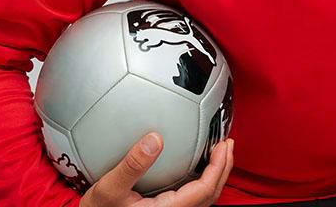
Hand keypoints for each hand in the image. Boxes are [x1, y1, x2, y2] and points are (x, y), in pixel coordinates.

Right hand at [79, 133, 233, 206]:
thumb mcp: (108, 189)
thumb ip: (132, 165)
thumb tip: (155, 138)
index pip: (204, 191)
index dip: (218, 167)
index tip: (223, 145)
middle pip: (210, 194)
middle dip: (223, 168)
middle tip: (227, 143)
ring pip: (203, 197)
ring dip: (215, 173)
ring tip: (218, 151)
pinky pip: (192, 196)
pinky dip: (202, 178)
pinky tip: (197, 163)